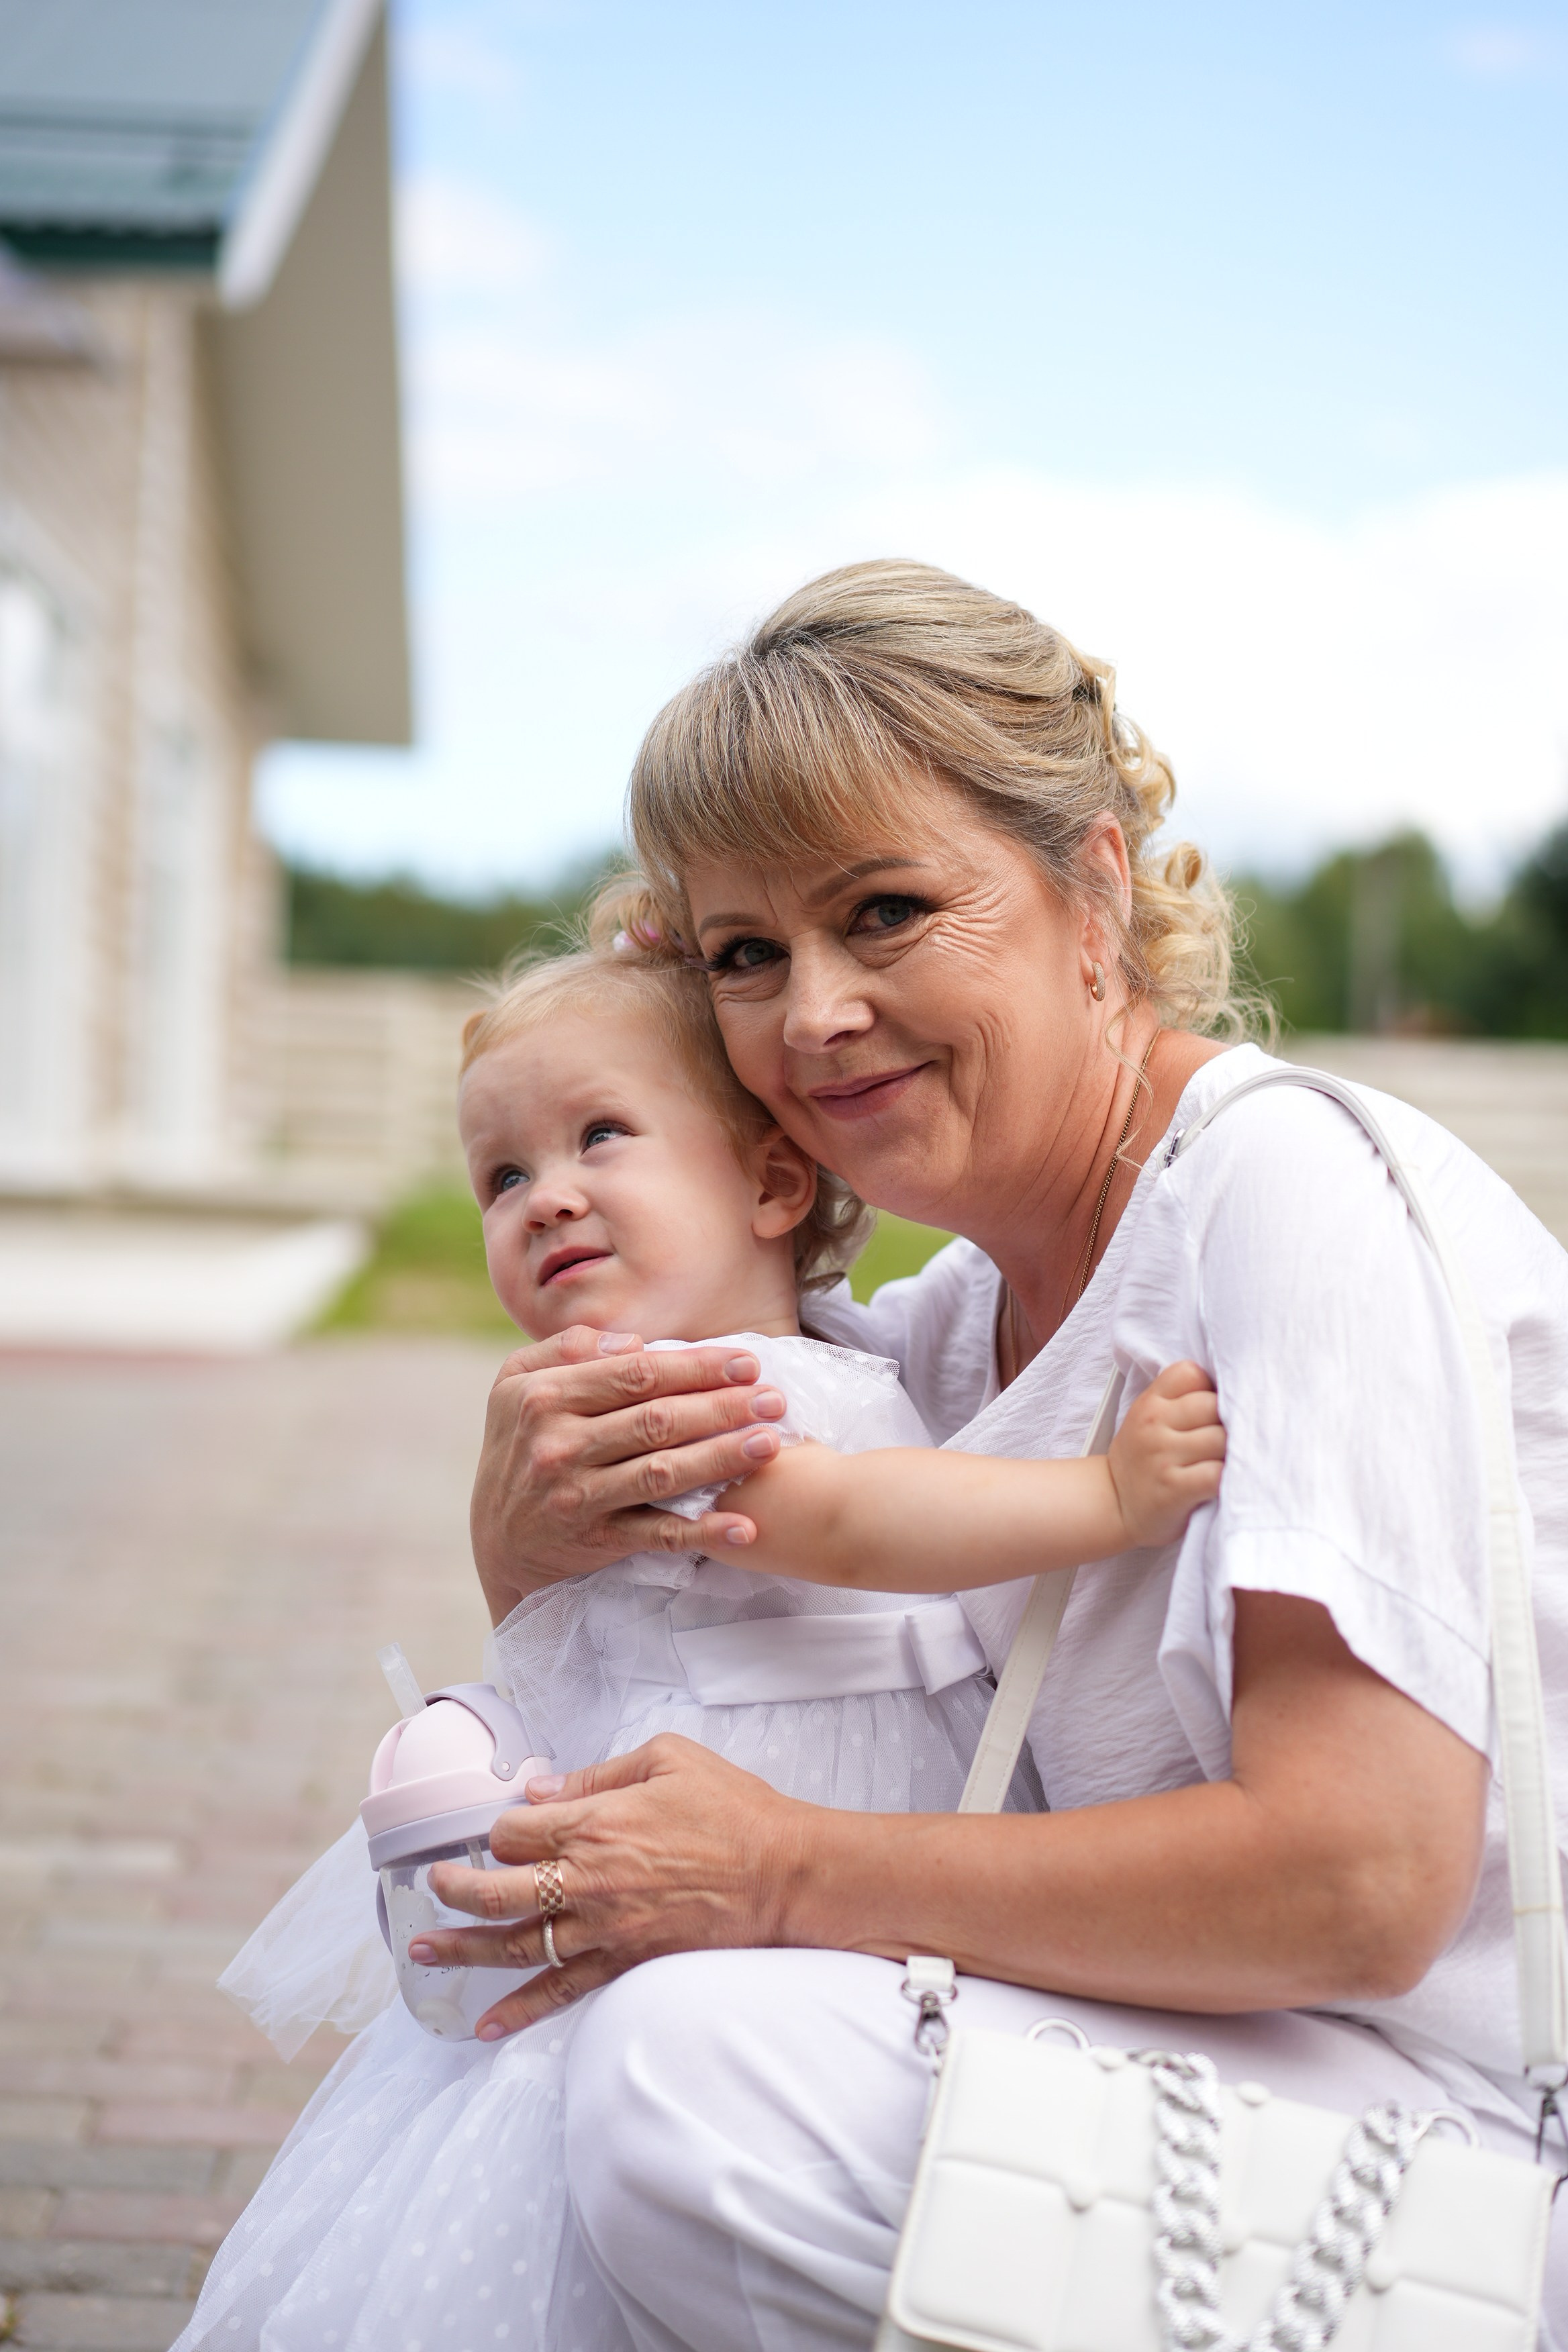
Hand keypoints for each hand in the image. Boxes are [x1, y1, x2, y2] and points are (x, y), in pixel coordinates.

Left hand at [415, 1737, 808, 2037]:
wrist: (785, 1874)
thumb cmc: (733, 1808)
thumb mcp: (667, 1758)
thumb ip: (598, 1773)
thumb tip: (542, 1791)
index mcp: (595, 1822)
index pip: (513, 1831)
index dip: (498, 1828)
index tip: (500, 1828)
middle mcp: (587, 1880)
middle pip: (496, 1891)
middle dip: (454, 1889)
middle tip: (431, 1888)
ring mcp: (604, 1928)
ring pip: (516, 1945)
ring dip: (464, 1950)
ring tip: (425, 1952)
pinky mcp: (626, 1962)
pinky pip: (562, 1991)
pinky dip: (521, 2011)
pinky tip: (487, 2025)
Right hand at [470, 1327, 789, 1618]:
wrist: (499, 1536)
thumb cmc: (522, 1442)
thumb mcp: (518, 1384)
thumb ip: (570, 1349)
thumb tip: (633, 1342)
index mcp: (544, 1397)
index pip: (635, 1375)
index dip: (696, 1367)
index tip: (746, 1362)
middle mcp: (558, 1445)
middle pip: (656, 1420)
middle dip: (722, 1407)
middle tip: (775, 1400)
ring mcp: (577, 1496)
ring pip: (662, 1472)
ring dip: (722, 1458)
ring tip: (770, 1444)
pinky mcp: (595, 1540)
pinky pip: (657, 1535)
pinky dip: (702, 1533)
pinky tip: (744, 1526)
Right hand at [1107, 1360, 1225, 1548]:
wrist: (1115, 1505)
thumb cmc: (1142, 1459)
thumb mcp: (1147, 1418)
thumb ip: (1178, 1400)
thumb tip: (1232, 1392)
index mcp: (1150, 1403)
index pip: (1192, 1374)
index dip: (1208, 1390)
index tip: (1207, 1412)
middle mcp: (1153, 1424)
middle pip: (1213, 1405)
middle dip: (1226, 1423)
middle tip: (1220, 1442)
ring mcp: (1163, 1456)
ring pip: (1221, 1439)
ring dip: (1230, 1454)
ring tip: (1221, 1463)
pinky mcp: (1175, 1489)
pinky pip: (1216, 1474)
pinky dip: (1225, 1479)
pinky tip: (1219, 1482)